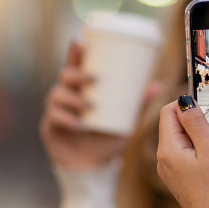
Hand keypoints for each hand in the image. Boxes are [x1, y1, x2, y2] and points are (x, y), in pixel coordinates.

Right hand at [39, 41, 158, 169]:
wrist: (92, 166)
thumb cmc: (108, 139)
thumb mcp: (125, 121)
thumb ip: (138, 105)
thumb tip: (158, 85)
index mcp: (82, 89)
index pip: (75, 65)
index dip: (75, 53)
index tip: (80, 42)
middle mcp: (67, 96)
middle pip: (64, 76)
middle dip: (77, 74)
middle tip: (94, 79)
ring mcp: (56, 110)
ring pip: (57, 94)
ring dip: (73, 98)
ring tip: (88, 107)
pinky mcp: (50, 127)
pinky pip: (53, 117)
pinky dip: (66, 119)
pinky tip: (77, 125)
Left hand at [156, 99, 208, 207]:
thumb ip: (196, 122)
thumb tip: (184, 100)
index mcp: (167, 150)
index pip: (168, 111)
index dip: (187, 104)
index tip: (208, 108)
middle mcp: (163, 160)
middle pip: (173, 125)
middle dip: (194, 121)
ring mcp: (169, 171)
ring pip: (180, 140)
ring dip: (198, 136)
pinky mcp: (178, 179)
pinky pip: (184, 154)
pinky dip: (197, 150)